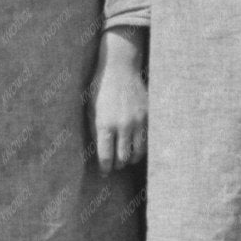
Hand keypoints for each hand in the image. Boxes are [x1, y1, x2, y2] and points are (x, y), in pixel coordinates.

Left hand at [90, 27, 147, 172]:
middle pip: (123, 157)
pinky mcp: (148, 116)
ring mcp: (138, 121)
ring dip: (131, 159)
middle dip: (118, 165)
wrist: (120, 68)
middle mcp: (123, 125)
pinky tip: (136, 147)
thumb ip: (95, 131)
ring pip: (138, 152)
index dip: (105, 167)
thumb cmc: (100, 87)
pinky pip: (147, 140)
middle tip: (115, 166)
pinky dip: (142, 147)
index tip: (104, 172)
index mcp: (105, 124)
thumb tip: (99, 152)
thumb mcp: (91, 109)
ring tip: (126, 159)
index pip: (106, 156)